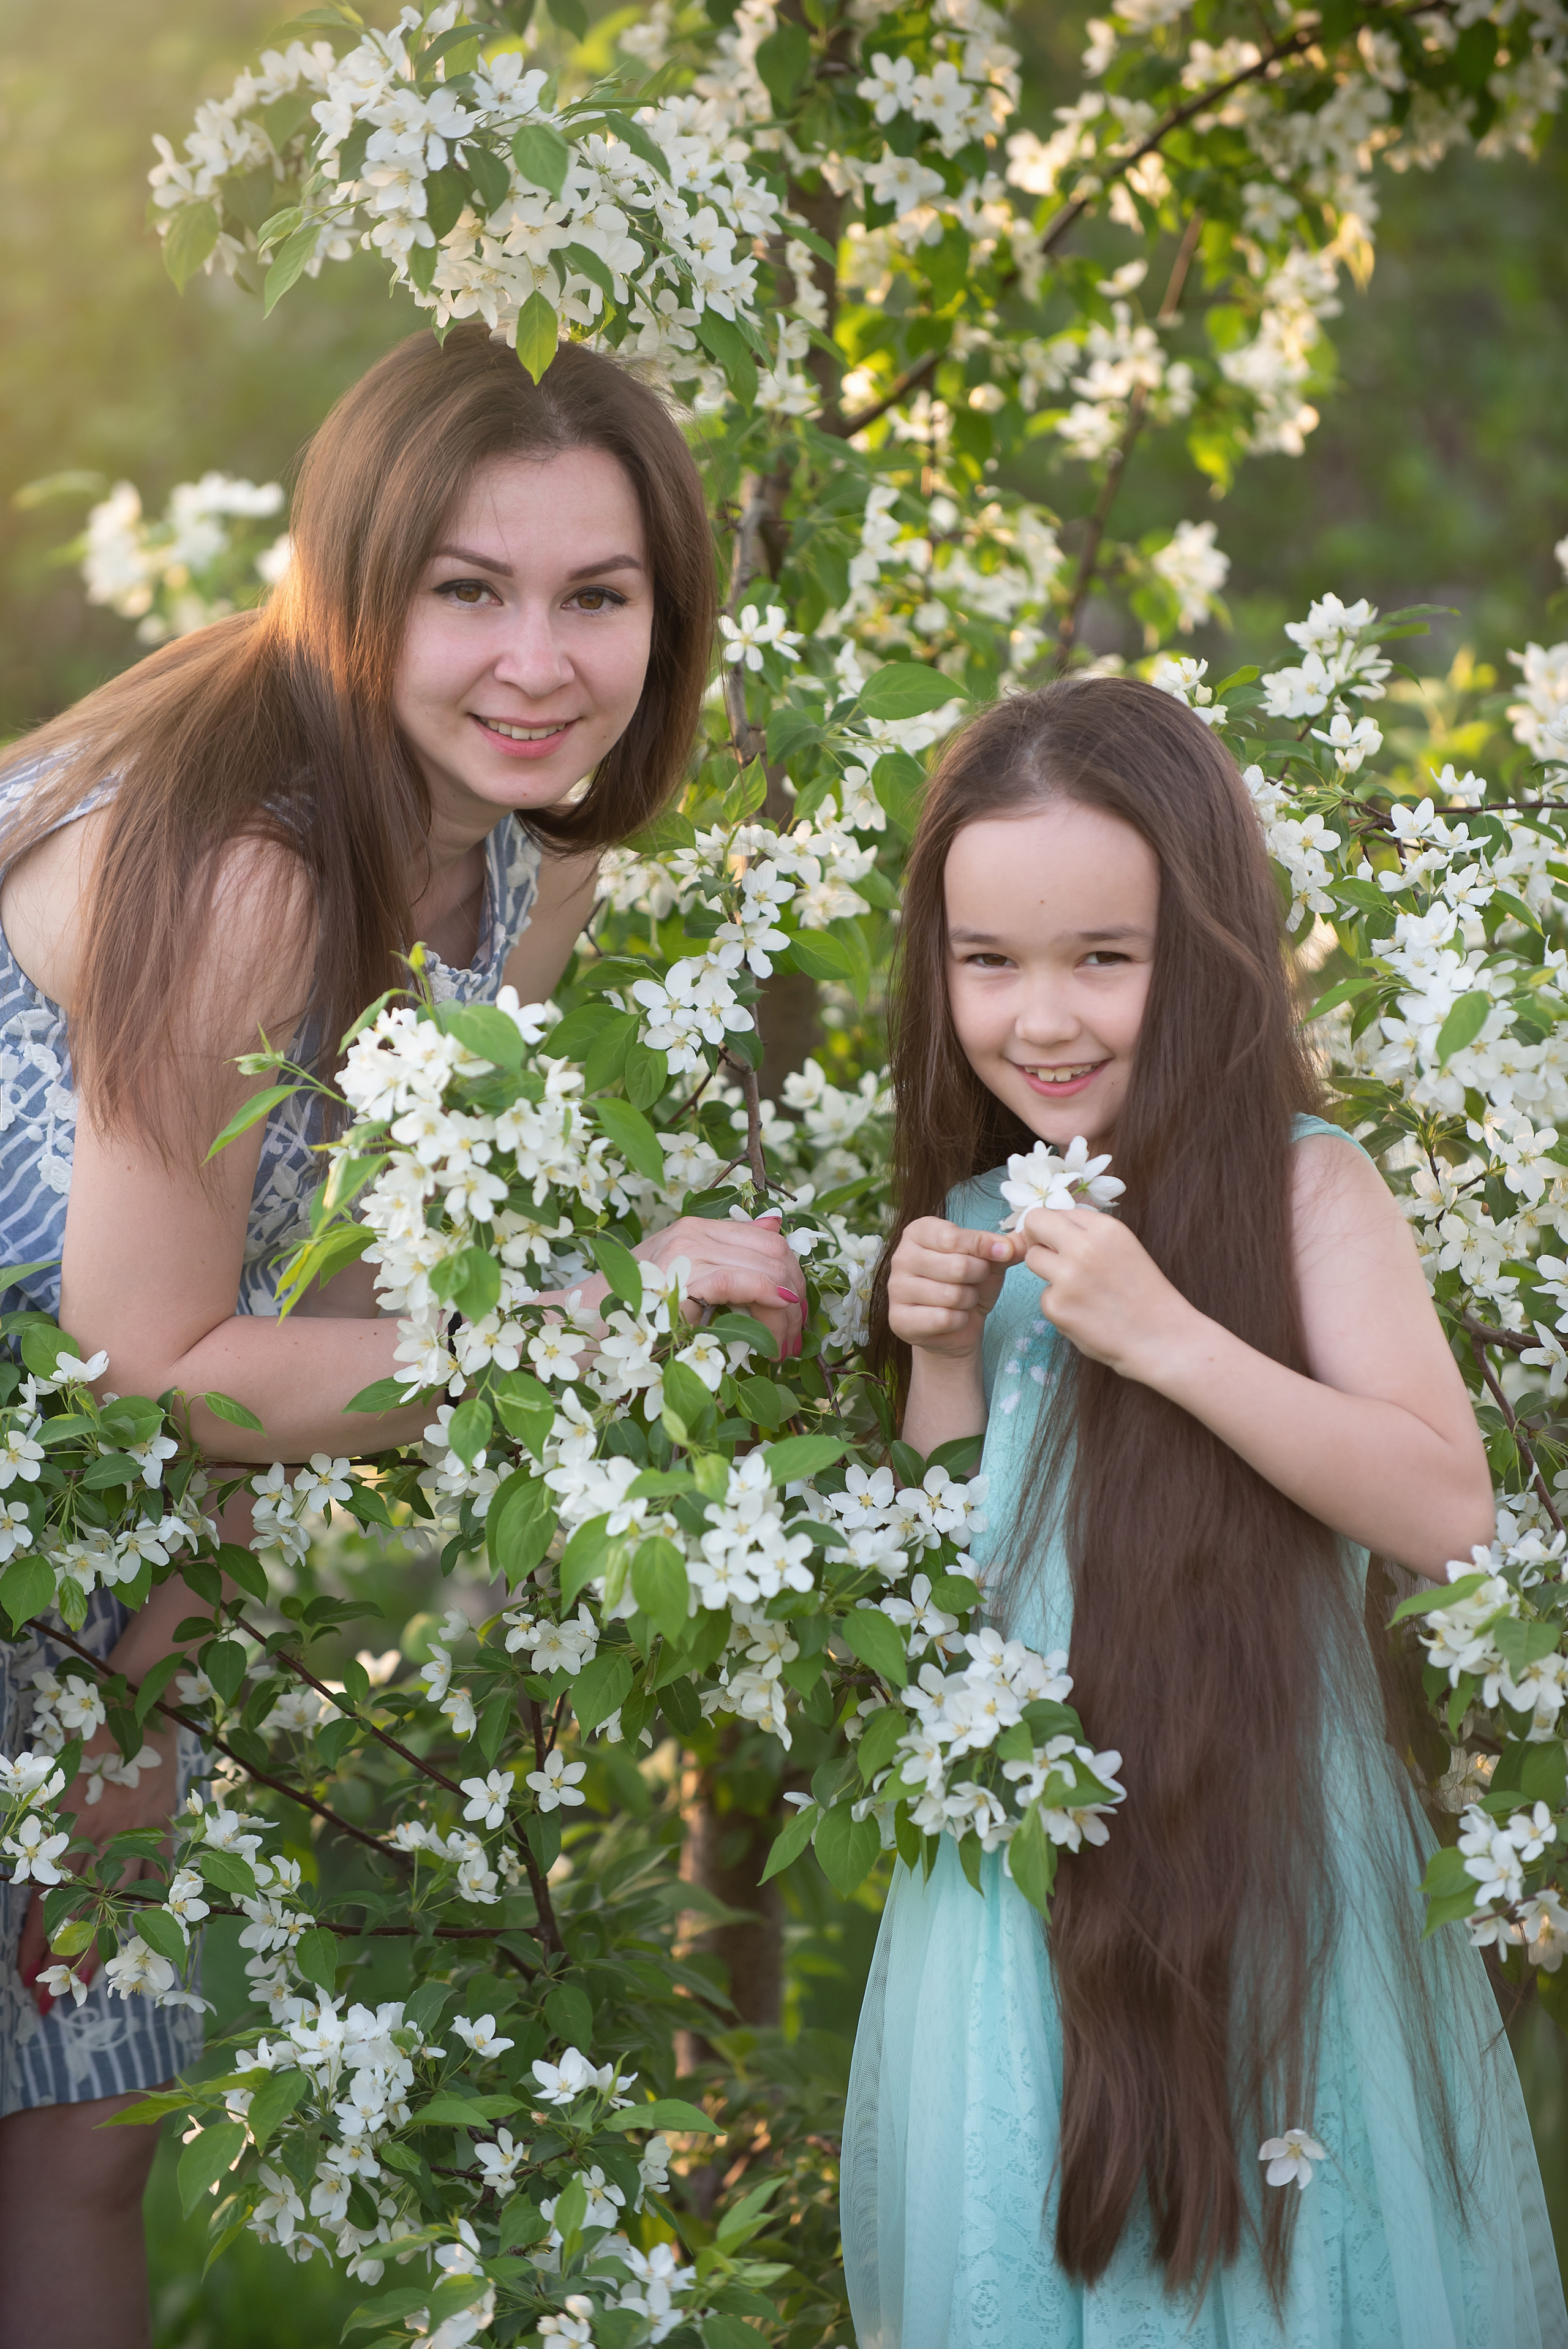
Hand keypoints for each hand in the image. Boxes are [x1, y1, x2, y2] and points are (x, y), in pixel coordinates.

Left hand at [17, 1721, 178, 2005]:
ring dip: (110, 1947)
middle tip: (52, 2005)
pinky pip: (160, 1873)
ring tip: (98, 1987)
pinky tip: (148, 1933)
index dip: (38, 1944)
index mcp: (66, 1830)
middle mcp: (101, 1840)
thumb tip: (25, 1874)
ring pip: (123, 1905)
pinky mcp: (165, 1823)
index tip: (28, 1978)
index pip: (47, 1902)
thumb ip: (42, 1825)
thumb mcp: (50, 1783)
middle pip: (82, 1914)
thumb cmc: (83, 1735)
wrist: (134, 1701)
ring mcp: (138, 1834)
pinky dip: (153, 1905)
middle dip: (68, 1963)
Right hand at [634, 1209, 806, 1356]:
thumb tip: (774, 1227)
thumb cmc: (628, 1309)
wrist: (581, 1321)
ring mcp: (688, 1249)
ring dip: (786, 1316)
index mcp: (696, 1228)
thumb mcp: (682, 1280)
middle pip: (776, 1253)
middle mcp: (694, 1231)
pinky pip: (746, 1284)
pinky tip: (770, 1341)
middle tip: (795, 1337)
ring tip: (782, 1349)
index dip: (793, 1276)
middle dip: (797, 1297)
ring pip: (769, 1270)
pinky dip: (769, 1313)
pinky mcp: (684, 1276)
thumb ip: (724, 1260)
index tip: (796, 1313)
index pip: (767, 1239)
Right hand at [887, 1217, 1019, 1362]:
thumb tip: (1025, 1238)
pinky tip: (952, 1318)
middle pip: (956, 1266)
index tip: (1003, 1252)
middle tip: (975, 1281)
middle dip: (978, 1277)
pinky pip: (943, 1319)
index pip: (953, 1236)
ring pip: (951, 1295)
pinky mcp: (898, 1319)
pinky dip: (958, 1320)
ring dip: (969, 1300)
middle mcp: (901, 1256)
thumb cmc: (969, 1284)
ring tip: (963, 1299)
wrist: (956, 1327)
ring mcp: (895, 1289)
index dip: (984, 1246)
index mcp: (919, 1232)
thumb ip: (1006, 1247)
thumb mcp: (990, 1261)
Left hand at [1018, 1206, 1195, 1377]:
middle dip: (1036, 1236)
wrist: (1161, 1338)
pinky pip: (1044, 1296)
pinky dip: (1060, 1305)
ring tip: (1078, 1289)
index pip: (1057, 1211)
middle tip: (1048, 1253)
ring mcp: (1067, 1277)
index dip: (1054, 1226)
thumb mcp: (1124, 1247)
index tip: (1057, 1238)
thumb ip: (1089, 1233)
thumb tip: (1050, 1225)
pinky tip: (1085, 1315)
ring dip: (1047, 1271)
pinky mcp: (1056, 1306)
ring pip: (1033, 1259)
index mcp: (1105, 1228)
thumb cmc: (1144, 1295)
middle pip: (1035, 1223)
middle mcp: (1083, 1247)